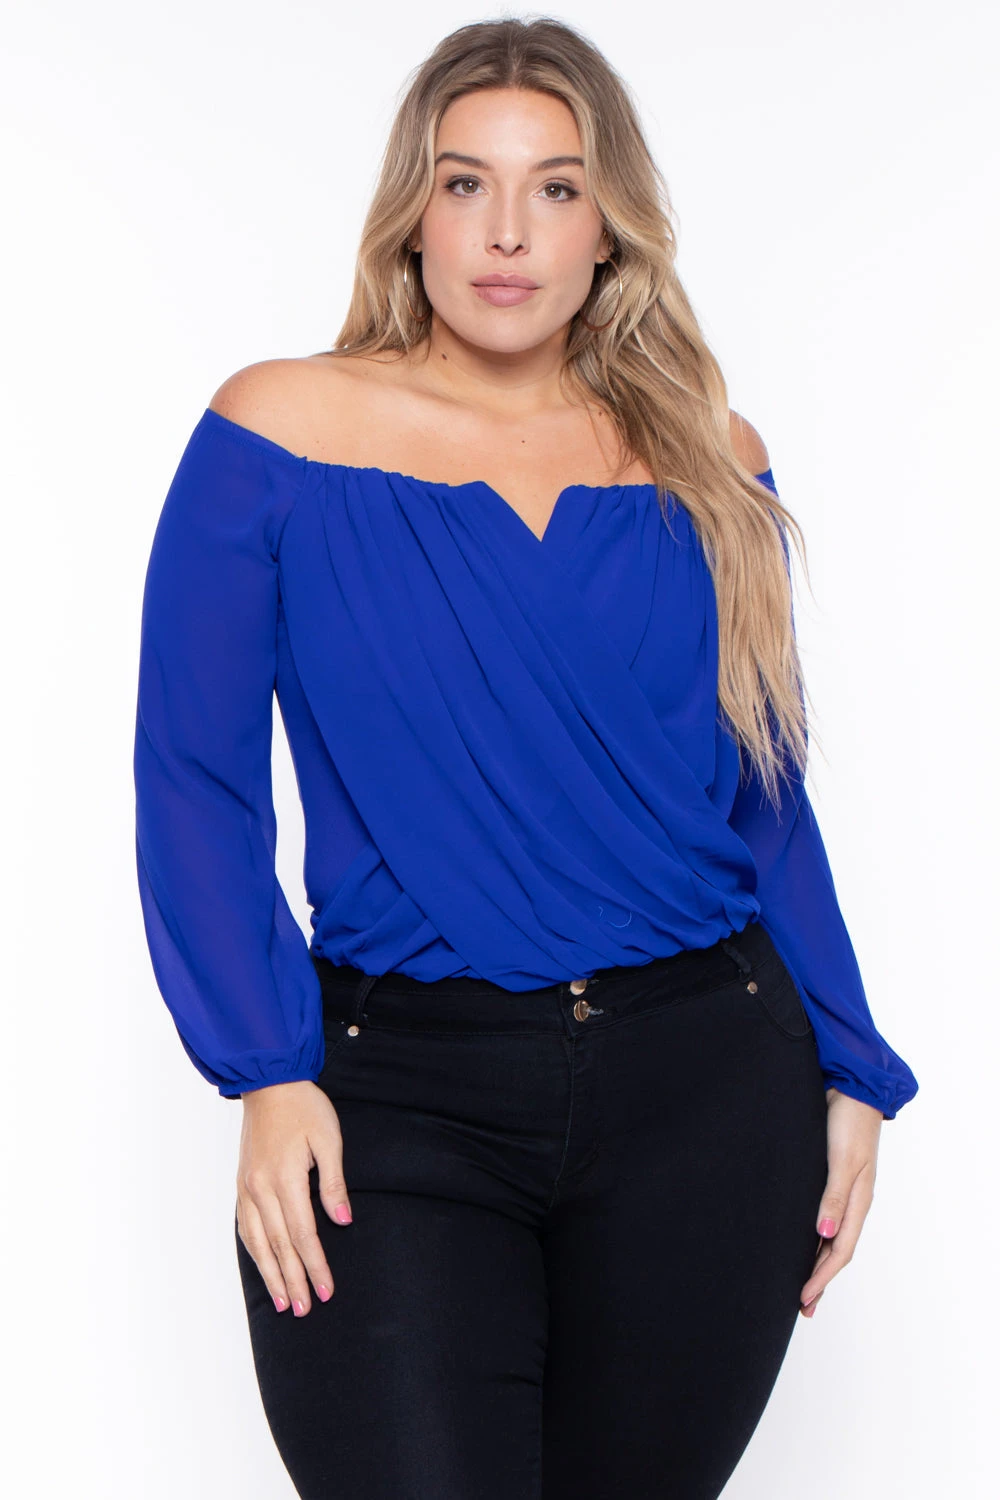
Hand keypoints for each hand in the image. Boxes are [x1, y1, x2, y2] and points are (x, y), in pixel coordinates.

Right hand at [236, 1080, 353, 1316]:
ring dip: (272, 1274)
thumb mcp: (328, 1138)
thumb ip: (333, 1182)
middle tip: (305, 1309)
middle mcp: (260, 1189)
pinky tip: (264, 1266)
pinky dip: (255, 1252)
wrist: (268, 1083)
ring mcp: (246, 1188)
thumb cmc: (304, 1107)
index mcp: (284, 1178)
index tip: (327, 1290)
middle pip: (280, 1245)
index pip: (304, 1234)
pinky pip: (246, 1226)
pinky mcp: (241, 1184)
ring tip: (284, 1301)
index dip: (316, 1265)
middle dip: (294, 1280)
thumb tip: (343, 1220)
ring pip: (259, 1242)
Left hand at [800, 1086, 881, 1317]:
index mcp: (858, 1200)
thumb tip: (823, 1234)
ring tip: (802, 1285)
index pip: (840, 1250)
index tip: (803, 1298)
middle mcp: (851, 1200)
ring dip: (816, 1262)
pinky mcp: (829, 1177)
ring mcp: (841, 1190)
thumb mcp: (843, 1160)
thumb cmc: (849, 1121)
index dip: (822, 1276)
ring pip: (829, 1236)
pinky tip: (803, 1242)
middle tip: (803, 1307)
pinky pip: (823, 1217)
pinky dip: (813, 1236)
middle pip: (835, 1250)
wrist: (850, 1087)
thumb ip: (834, 1196)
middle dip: (820, 1279)